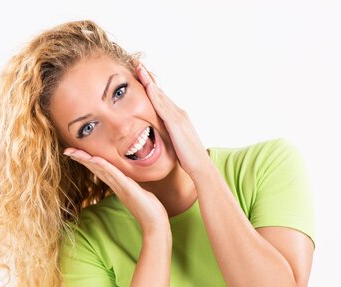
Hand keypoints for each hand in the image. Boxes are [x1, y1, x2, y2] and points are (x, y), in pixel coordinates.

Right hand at [62, 149, 169, 231]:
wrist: (155, 224)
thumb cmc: (149, 210)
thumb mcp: (138, 194)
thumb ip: (131, 187)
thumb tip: (130, 183)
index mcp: (118, 185)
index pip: (100, 169)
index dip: (88, 160)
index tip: (76, 153)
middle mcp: (116, 186)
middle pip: (96, 168)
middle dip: (81, 159)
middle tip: (67, 151)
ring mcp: (121, 187)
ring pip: (101, 170)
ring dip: (87, 160)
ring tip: (74, 153)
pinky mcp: (127, 189)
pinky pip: (114, 175)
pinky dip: (104, 167)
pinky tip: (95, 159)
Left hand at [135, 62, 210, 178]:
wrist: (201, 167)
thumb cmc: (189, 160)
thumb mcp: (177, 144)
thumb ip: (170, 137)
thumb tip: (163, 137)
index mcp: (179, 118)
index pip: (163, 100)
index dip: (153, 88)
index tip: (143, 77)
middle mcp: (179, 113)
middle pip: (161, 93)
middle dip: (150, 78)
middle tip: (139, 65)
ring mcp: (178, 116)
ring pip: (160, 95)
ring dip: (149, 81)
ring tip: (140, 68)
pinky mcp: (176, 122)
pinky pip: (161, 105)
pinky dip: (153, 94)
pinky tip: (146, 85)